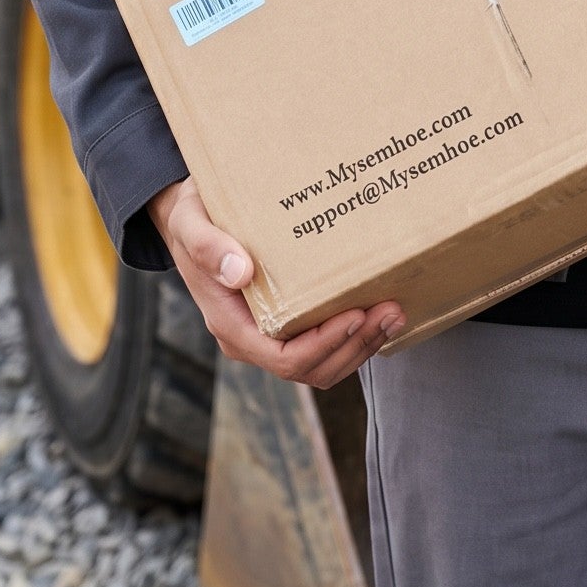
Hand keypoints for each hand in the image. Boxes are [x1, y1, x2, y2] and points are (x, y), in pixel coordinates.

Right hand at [149, 176, 402, 389]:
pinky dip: (356, 335)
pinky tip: (381, 311)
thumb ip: (209, 247)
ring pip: (323, 364)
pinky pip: (325, 345)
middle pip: (311, 368)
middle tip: (392, 311)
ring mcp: (270, 336)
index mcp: (231, 325)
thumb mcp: (191, 223)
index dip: (324, 344)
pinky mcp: (288, 323)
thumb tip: (241, 272)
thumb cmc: (192, 218)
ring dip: (363, 345)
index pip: (284, 358)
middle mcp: (252, 339)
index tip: (357, 314)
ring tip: (395, 312)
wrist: (191, 218)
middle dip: (355, 345)